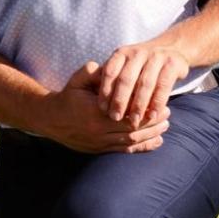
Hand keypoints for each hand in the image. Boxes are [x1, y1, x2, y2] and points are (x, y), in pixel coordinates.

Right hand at [44, 64, 170, 154]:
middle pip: (133, 130)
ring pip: (131, 142)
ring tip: (165, 126)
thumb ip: (93, 71)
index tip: (159, 103)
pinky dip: (142, 147)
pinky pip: (124, 150)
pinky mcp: (99, 150)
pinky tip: (156, 141)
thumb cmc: (68, 96)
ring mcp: (99, 143)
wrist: (50, 119)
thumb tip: (109, 66)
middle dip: (153, 123)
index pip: (127, 114)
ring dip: (151, 135)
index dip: (146, 111)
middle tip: (167, 114)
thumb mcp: (77, 80)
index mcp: (94, 113)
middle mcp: (98, 131)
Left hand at [95, 39, 189, 129]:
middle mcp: (137, 53)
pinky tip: (152, 116)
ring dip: (138, 105)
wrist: (172, 48)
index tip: (102, 109)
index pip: (110, 72)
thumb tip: (97, 101)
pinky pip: (163, 86)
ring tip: (133, 121)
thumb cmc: (141, 65)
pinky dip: (157, 102)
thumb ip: (113, 79)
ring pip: (145, 84)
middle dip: (120, 100)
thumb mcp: (125, 65)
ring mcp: (156, 57)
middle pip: (126, 79)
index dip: (105, 91)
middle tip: (115, 118)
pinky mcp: (173, 64)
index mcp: (122, 53)